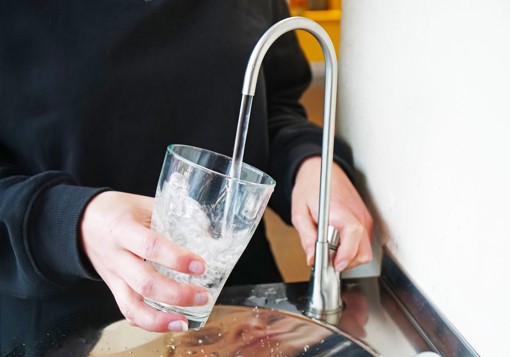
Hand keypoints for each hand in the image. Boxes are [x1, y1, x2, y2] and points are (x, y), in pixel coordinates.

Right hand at [80, 191, 209, 331]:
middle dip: (176, 294)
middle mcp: (117, 256)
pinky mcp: (113, 288)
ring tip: (185, 323)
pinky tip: (168, 323)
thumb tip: (207, 230)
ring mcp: (113, 276)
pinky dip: (147, 322)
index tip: (200, 266)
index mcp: (124, 229)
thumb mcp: (143, 204)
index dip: (176, 258)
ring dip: (161, 319)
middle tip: (202, 296)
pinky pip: (127, 311)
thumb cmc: (119, 211)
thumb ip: (171, 217)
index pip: (150, 246)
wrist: (82, 222)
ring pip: (132, 305)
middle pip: (144, 282)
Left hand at [291, 157, 372, 270]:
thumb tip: (312, 258)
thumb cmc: (309, 187)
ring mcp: (364, 217)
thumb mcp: (299, 213)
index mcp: (339, 210)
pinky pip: (364, 242)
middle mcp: (357, 214)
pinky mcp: (366, 220)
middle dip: (346, 261)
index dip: (346, 254)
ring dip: (349, 256)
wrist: (320, 170)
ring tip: (331, 249)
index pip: (353, 234)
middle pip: (363, 250)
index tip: (335, 265)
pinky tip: (337, 242)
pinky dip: (352, 248)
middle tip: (328, 259)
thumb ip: (307, 236)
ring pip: (365, 249)